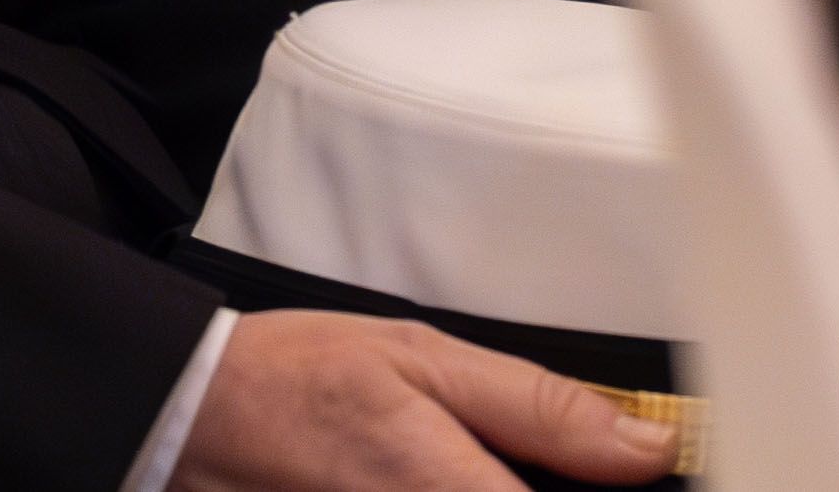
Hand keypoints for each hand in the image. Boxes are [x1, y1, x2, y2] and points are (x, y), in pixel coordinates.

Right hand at [170, 309, 681, 491]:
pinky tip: (463, 472)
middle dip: (561, 486)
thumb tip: (647, 447)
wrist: (191, 419)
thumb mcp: (423, 358)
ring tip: (478, 457)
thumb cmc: (299, 380)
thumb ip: (541, 408)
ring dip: (501, 484)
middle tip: (534, 453)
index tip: (642, 479)